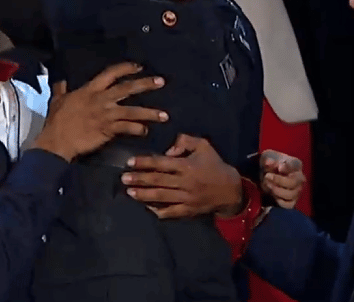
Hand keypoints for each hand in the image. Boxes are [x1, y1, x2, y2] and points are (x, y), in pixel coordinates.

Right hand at [33, 62, 167, 161]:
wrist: (56, 141)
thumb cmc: (57, 121)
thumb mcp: (58, 101)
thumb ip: (61, 89)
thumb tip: (60, 80)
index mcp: (90, 90)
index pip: (110, 73)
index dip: (126, 68)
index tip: (139, 66)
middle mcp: (100, 99)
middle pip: (127, 88)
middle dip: (145, 84)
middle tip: (161, 81)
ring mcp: (105, 114)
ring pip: (132, 110)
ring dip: (149, 112)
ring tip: (164, 115)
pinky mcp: (107, 129)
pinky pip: (127, 128)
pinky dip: (137, 129)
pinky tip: (145, 131)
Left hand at [122, 134, 242, 218]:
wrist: (230, 190)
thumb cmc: (214, 165)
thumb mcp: (204, 146)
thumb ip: (185, 141)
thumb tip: (167, 150)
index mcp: (187, 166)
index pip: (161, 164)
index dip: (144, 163)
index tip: (130, 162)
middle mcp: (185, 183)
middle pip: (158, 181)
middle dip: (139, 180)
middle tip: (123, 178)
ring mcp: (186, 199)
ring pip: (161, 197)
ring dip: (143, 195)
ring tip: (129, 192)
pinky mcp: (188, 211)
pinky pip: (170, 212)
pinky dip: (157, 210)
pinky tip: (146, 206)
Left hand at [259, 150, 304, 208]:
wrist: (267, 173)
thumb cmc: (271, 163)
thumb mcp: (268, 158)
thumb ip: (268, 161)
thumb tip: (268, 163)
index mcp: (296, 164)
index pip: (295, 166)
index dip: (287, 168)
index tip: (279, 168)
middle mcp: (300, 178)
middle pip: (293, 183)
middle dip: (279, 181)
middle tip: (267, 176)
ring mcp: (297, 190)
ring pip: (290, 195)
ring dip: (277, 191)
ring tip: (267, 184)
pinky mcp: (292, 201)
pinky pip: (288, 205)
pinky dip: (280, 201)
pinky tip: (272, 195)